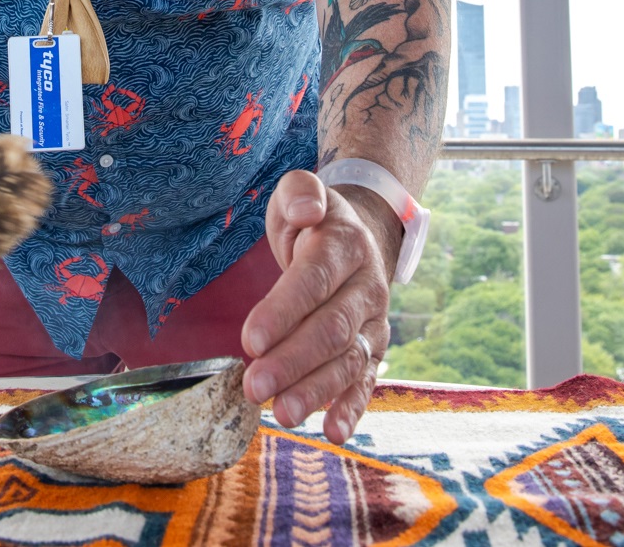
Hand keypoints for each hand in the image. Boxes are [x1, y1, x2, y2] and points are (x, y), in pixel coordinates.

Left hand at [241, 170, 396, 443]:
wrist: (360, 233)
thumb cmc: (314, 217)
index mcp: (345, 245)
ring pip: (348, 360)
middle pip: (331, 328)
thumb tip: (307, 212)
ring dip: (315, 390)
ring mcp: (374, 321)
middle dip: (292, 361)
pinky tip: (334, 432)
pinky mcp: (374, 348)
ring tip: (283, 414)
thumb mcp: (300, 191)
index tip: (249, 340)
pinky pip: (367, 381)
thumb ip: (300, 193)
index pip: (314, 280)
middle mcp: (367, 287)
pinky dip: (353, 407)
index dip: (284, 310)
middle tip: (254, 386)